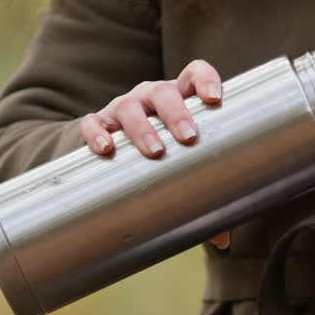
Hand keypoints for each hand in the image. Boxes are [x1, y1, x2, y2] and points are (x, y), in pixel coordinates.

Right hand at [80, 59, 229, 248]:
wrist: (111, 151)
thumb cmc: (162, 157)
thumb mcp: (183, 167)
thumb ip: (205, 195)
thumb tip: (221, 241)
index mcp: (180, 98)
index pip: (193, 73)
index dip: (204, 79)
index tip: (215, 99)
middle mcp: (151, 97)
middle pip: (164, 92)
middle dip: (177, 113)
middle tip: (189, 138)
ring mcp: (123, 108)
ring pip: (130, 108)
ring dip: (143, 128)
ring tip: (155, 151)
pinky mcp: (97, 124)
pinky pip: (93, 123)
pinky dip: (98, 134)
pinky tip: (106, 150)